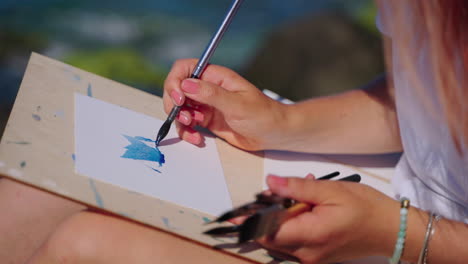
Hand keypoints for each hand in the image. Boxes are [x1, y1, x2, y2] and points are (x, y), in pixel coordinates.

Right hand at [163, 59, 286, 149]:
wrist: (274, 133)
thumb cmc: (262, 115)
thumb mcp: (237, 104)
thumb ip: (211, 94)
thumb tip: (186, 85)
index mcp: (215, 77)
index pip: (185, 69)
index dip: (176, 81)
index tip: (180, 99)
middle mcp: (208, 89)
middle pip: (177, 89)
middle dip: (175, 104)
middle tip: (185, 118)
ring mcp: (206, 105)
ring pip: (180, 109)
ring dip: (180, 120)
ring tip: (193, 129)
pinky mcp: (207, 121)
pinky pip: (188, 124)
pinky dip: (187, 132)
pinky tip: (197, 138)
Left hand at [259, 175, 398, 263]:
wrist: (393, 230)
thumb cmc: (366, 208)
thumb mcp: (331, 190)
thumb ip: (297, 187)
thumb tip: (270, 182)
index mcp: (309, 236)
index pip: (267, 232)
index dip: (250, 222)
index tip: (234, 215)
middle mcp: (307, 253)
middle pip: (272, 236)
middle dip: (268, 214)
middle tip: (277, 191)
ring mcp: (313, 258)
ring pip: (282, 238)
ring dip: (283, 217)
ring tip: (302, 195)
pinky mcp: (318, 256)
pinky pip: (296, 241)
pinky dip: (295, 223)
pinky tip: (308, 205)